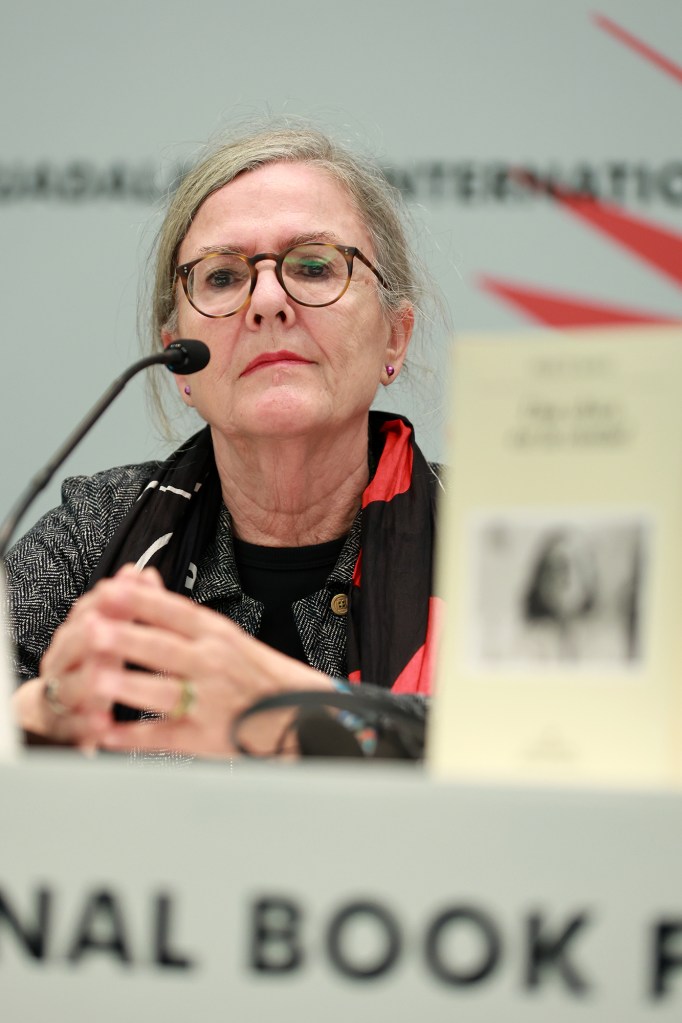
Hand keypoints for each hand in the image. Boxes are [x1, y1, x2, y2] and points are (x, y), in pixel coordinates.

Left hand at [22, 565, 330, 755]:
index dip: (143, 601)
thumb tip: (143, 582)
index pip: (177, 612)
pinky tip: (107, 733)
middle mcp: (215, 665)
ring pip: (165, 693)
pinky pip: (165, 738)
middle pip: (166, 649)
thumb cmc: (260, 676)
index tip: (110, 590)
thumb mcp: (229, 637)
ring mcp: (212, 703)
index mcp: (219, 636)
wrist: (303, 716)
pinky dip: (134, 737)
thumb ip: (182, 617)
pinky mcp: (207, 738)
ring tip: (97, 682)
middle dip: (128, 639)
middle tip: (93, 630)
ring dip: (129, 688)